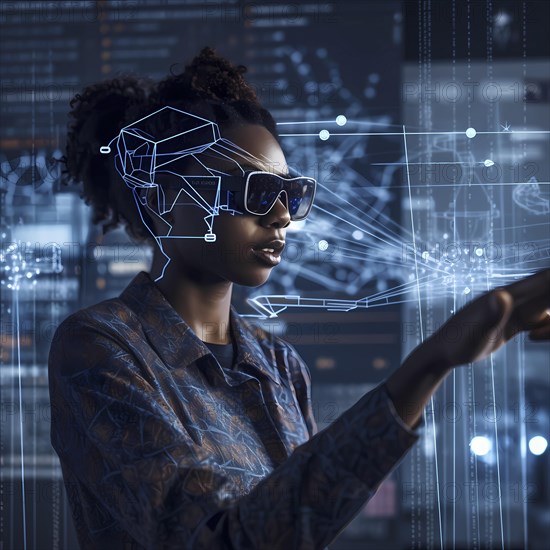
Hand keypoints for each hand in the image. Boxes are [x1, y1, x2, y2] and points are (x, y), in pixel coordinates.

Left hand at [420, 268, 549, 370]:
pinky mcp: (509, 324)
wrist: (442, 353)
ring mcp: (510, 311)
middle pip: (547, 292)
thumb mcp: (475, 332)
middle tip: (549, 323)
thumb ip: (490, 314)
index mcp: (505, 297)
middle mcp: (509, 300)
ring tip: (542, 333)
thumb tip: (501, 295)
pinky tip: (539, 335)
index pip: (542, 281)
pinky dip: (547, 324)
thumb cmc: (456, 343)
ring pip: (544, 305)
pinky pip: (537, 318)